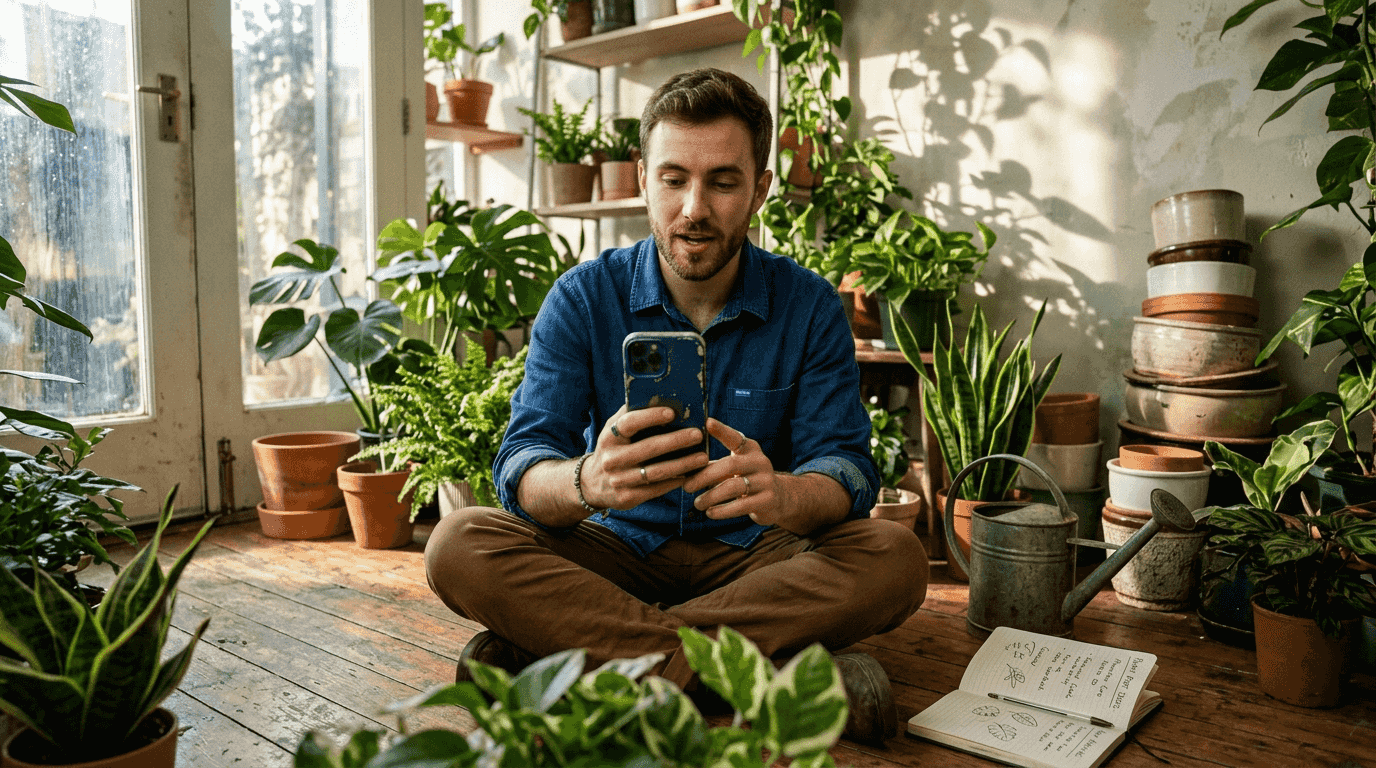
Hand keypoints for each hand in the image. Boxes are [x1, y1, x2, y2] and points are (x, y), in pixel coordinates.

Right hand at [580, 405, 709, 510]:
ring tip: (702, 457)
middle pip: (648, 448)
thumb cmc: (613, 449)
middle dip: (676, 440)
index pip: (628, 423)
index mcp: (609, 437)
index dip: (650, 416)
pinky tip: (689, 474)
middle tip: (698, 435)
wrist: (592, 484)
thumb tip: (660, 397)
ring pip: (656, 472)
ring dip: (682, 464)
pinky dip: (675, 481)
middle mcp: (612, 458)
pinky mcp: (627, 497)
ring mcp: (619, 479)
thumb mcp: (614, 431)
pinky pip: (656, 489)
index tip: (672, 412)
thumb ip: (632, 415)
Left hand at [683, 418, 781, 524]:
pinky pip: (741, 506)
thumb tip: (683, 467)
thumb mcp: (734, 467)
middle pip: (729, 465)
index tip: (708, 423)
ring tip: (697, 503)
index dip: (722, 430)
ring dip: (711, 496)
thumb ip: (713, 465)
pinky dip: (722, 510)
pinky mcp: (767, 500)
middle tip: (687, 486)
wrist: (777, 498)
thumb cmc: (746, 478)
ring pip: (734, 487)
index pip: (735, 437)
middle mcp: (760, 461)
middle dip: (704, 476)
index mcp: (749, 449)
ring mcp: (766, 481)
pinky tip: (710, 513)